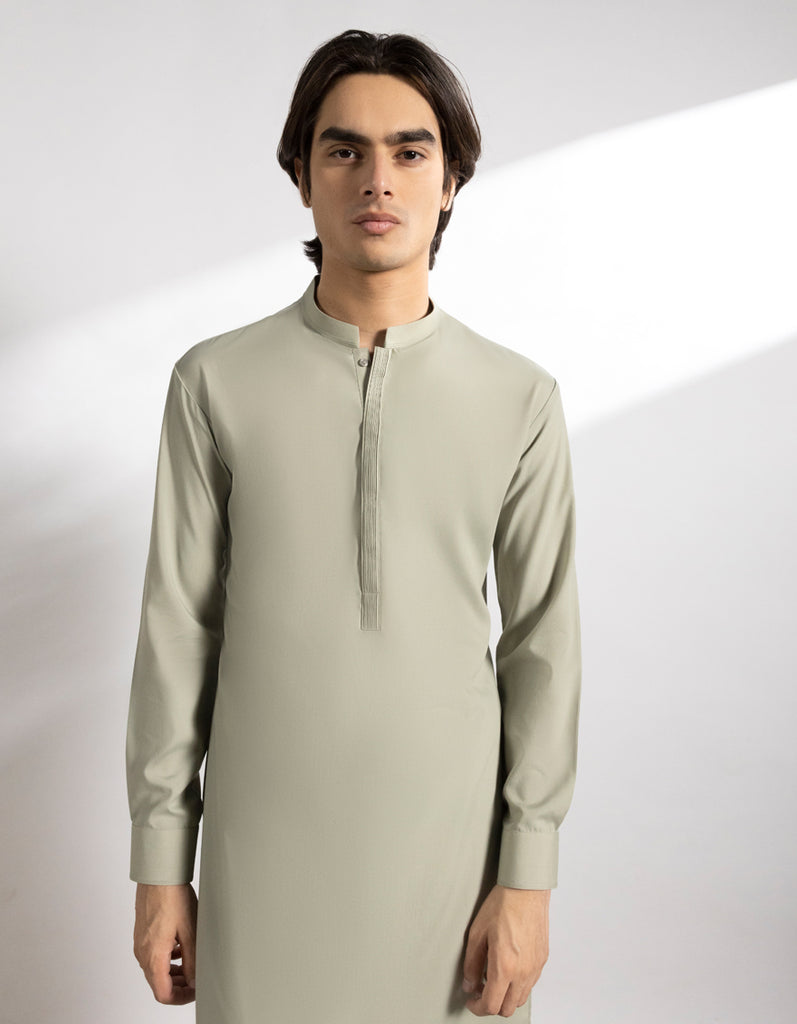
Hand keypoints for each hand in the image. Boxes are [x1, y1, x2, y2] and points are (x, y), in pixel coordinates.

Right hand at [133, 882, 197, 1003]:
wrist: (158, 875)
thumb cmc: (172, 897)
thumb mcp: (190, 932)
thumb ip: (192, 961)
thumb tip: (194, 981)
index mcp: (154, 957)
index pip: (163, 994)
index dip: (181, 998)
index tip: (195, 991)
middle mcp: (143, 953)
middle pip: (158, 984)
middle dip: (178, 986)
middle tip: (196, 979)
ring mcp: (140, 943)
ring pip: (155, 970)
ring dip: (173, 972)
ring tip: (190, 964)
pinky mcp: (142, 934)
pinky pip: (153, 955)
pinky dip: (167, 959)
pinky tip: (180, 948)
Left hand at [462, 884, 549, 1016]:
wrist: (526, 890)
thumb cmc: (504, 905)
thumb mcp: (477, 933)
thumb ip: (472, 964)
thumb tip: (469, 983)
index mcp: (505, 966)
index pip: (491, 1005)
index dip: (477, 1008)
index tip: (471, 1001)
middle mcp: (523, 972)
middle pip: (507, 1009)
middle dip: (491, 1005)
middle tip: (480, 991)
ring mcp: (535, 967)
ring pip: (520, 999)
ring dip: (506, 996)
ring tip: (494, 979)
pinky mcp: (542, 960)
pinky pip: (530, 984)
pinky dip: (517, 985)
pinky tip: (508, 969)